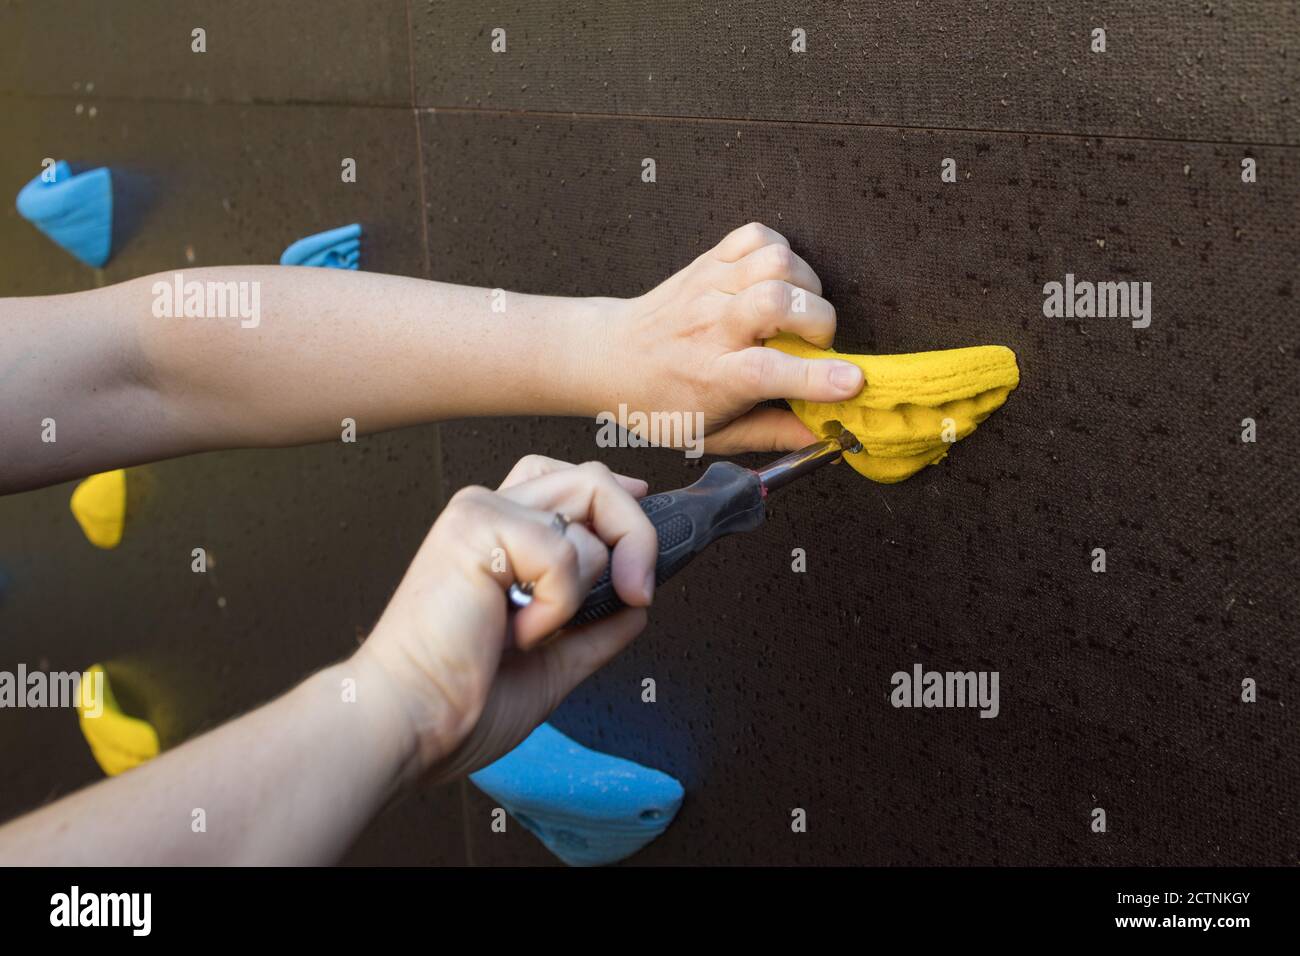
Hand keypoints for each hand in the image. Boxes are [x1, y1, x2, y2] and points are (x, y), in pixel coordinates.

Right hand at [355, 456, 656, 785]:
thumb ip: (597, 629)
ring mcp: (481, 514)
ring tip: (527, 629)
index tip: (644, 542)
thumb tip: (638, 607)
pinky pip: (563, 553)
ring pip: (587, 516)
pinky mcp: (476, 526)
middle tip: (637, 593)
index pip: (569, 480)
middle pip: (592, 480)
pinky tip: (511, 630)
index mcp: (498, 537)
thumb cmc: (459, 701)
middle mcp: (489, 514)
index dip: (616, 499)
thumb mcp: (554, 663)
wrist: (412, 723)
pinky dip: (555, 606)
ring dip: (579, 591)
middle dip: (635, 534)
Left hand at [603, 222, 864, 454]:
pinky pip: (758, 235)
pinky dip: (781, 251)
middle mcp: (711, 326)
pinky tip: (778, 280)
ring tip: (798, 310)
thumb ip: (770, 434)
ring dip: (805, 284)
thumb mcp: (710, 435)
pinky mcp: (709, 260)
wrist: (608, 356)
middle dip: (818, 321)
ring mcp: (709, 287)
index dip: (815, 375)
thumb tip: (825, 435)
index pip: (768, 371)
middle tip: (814, 343)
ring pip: (775, 262)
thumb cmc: (661, 402)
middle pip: (775, 302)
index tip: (852, 380)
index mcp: (712, 377)